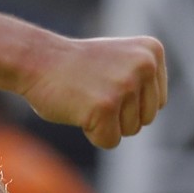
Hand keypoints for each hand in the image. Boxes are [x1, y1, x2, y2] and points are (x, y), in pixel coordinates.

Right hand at [18, 34, 167, 148]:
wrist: (36, 59)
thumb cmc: (75, 65)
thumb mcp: (121, 60)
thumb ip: (143, 80)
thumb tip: (152, 114)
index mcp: (151, 51)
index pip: (157, 102)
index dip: (129, 100)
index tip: (105, 78)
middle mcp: (143, 65)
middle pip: (147, 118)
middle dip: (119, 113)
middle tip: (93, 89)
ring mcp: (124, 86)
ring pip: (130, 131)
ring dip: (106, 122)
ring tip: (85, 95)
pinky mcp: (106, 107)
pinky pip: (110, 141)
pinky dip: (92, 132)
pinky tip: (78, 108)